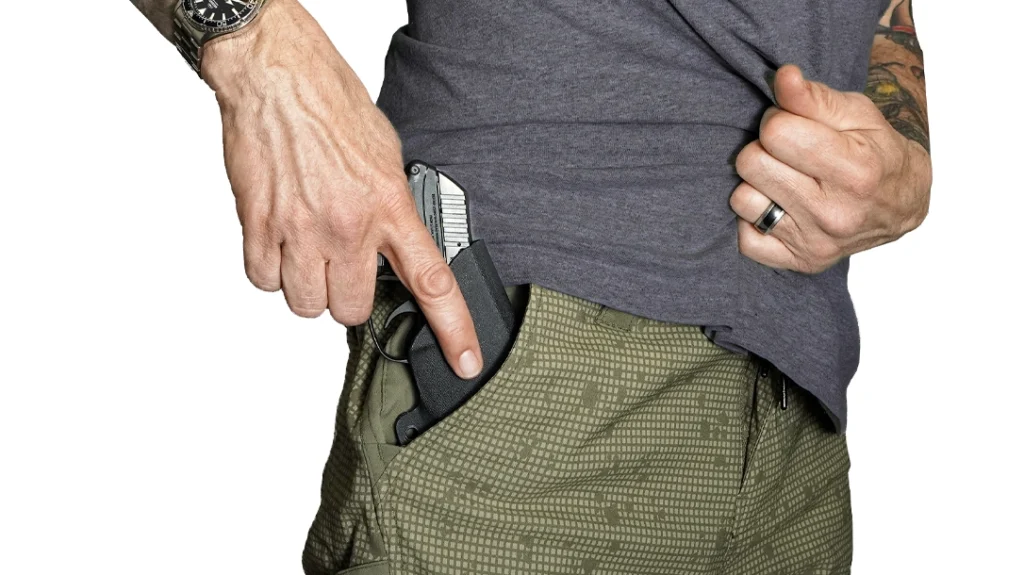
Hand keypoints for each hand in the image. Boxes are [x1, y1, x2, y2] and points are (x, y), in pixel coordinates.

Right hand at [201, 0, 482, 377]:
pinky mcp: (259, 225)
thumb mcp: (385, 157)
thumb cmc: (331, 105)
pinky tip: (279, 241)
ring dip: (308, 286)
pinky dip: (270, 271)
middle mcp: (347, 226)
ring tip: (308, 249)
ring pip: (305, 304)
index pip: (431, 282)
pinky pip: (263, 281)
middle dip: (348, 297)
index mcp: (389, 207)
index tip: (464, 362)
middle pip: (349, 310)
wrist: (276, 75)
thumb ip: (392, 210)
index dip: (453, 330)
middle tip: (343, 265)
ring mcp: (300, 229)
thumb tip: (392, 247)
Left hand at [729, 64, 931, 273]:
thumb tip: (783, 77)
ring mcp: (816, 242)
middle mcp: (836, 213)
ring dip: (756, 185)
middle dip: (764, 149)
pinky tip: (778, 207)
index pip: (777, 132)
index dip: (778, 120)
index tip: (793, 126)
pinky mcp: (800, 262)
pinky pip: (745, 239)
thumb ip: (814, 97)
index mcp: (856, 171)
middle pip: (752, 163)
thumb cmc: (875, 151)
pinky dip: (754, 221)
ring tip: (783, 179)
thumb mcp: (856, 114)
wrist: (901, 204)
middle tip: (787, 153)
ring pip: (742, 200)